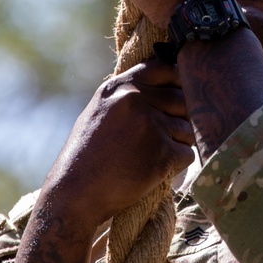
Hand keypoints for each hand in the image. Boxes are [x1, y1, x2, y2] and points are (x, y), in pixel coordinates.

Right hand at [39, 59, 193, 230]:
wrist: (74, 194)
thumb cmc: (87, 156)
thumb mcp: (101, 111)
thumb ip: (130, 96)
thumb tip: (172, 89)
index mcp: (120, 87)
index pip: (165, 68)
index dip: (178, 81)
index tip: (179, 94)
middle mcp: (135, 100)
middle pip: (183, 100)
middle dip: (180, 119)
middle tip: (164, 137)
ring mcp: (150, 125)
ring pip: (188, 129)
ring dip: (178, 144)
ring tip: (151, 156)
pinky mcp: (161, 152)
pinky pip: (187, 154)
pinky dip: (177, 165)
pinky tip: (155, 170)